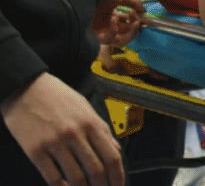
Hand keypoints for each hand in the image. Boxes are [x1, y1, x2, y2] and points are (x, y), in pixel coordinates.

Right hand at [1, 73, 124, 185]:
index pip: (112, 156)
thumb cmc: (57, 96)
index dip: (118, 176)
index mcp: (91, 123)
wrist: (25, 88)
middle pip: (96, 170)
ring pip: (76, 177)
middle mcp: (75, 134)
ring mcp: (55, 143)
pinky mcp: (36, 151)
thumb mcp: (85, 107)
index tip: (119, 185)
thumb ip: (102, 128)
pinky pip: (52, 177)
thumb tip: (115, 148)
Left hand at [92, 0, 144, 65]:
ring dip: (125, 30)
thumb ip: (134, 2)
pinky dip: (113, 30)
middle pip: (125, 37)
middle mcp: (107, 26)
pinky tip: (113, 18)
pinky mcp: (93, 35)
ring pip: (118, 41)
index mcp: (113, 17)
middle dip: (133, 30)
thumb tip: (144, 10)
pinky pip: (108, 40)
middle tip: (136, 22)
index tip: (139, 13)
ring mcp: (101, 31)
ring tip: (122, 17)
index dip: (135, 22)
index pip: (127, 27)